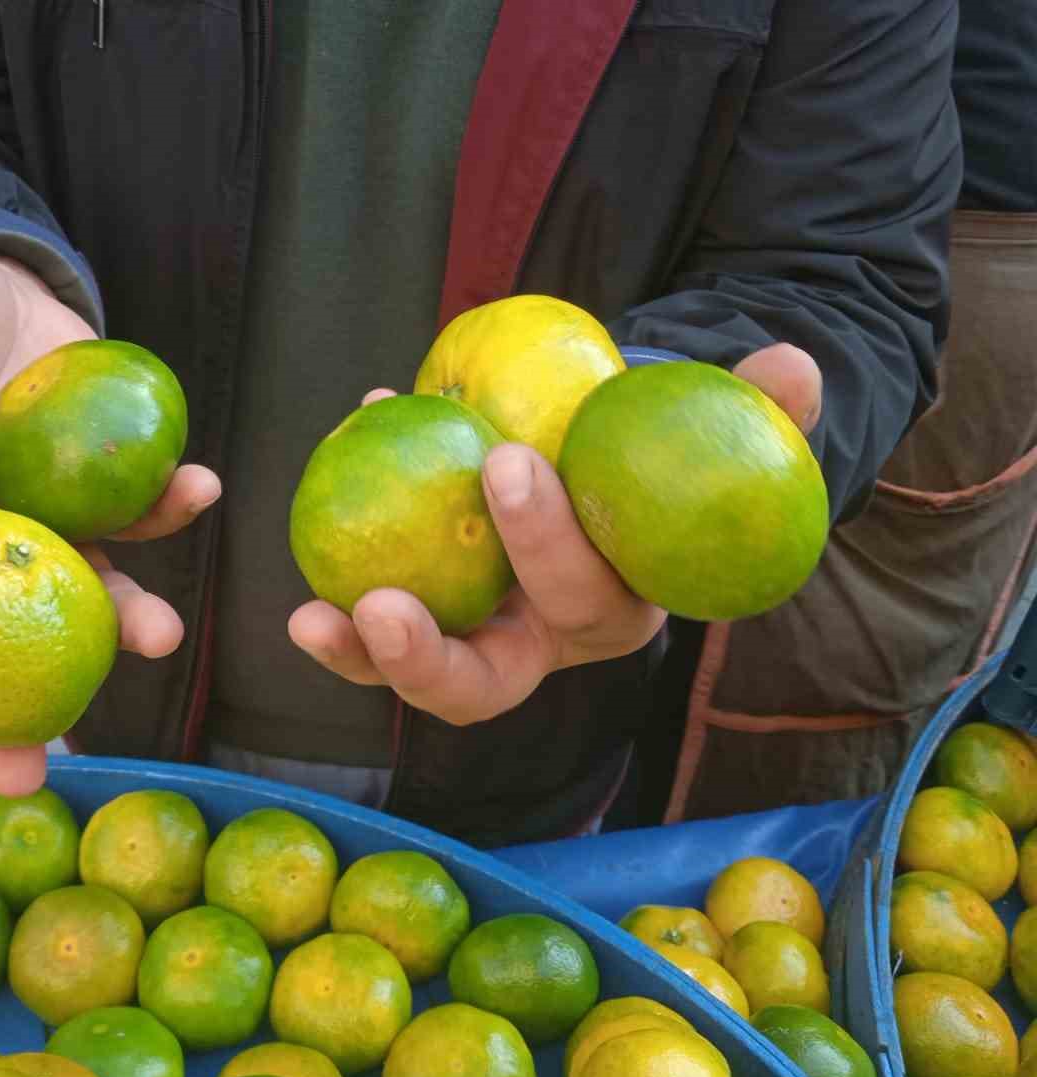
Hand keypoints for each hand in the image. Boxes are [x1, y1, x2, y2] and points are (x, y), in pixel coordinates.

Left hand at [288, 343, 821, 724]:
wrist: (593, 464)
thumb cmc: (653, 453)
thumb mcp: (711, 429)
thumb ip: (758, 410)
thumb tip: (792, 367)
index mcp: (614, 612)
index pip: (584, 599)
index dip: (548, 544)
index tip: (507, 459)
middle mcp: (539, 647)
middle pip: (484, 684)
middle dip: (430, 658)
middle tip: (380, 601)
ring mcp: (473, 643)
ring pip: (413, 677)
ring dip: (359, 658)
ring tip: (309, 619)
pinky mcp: (419, 623)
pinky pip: (369, 624)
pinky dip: (336, 587)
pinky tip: (319, 484)